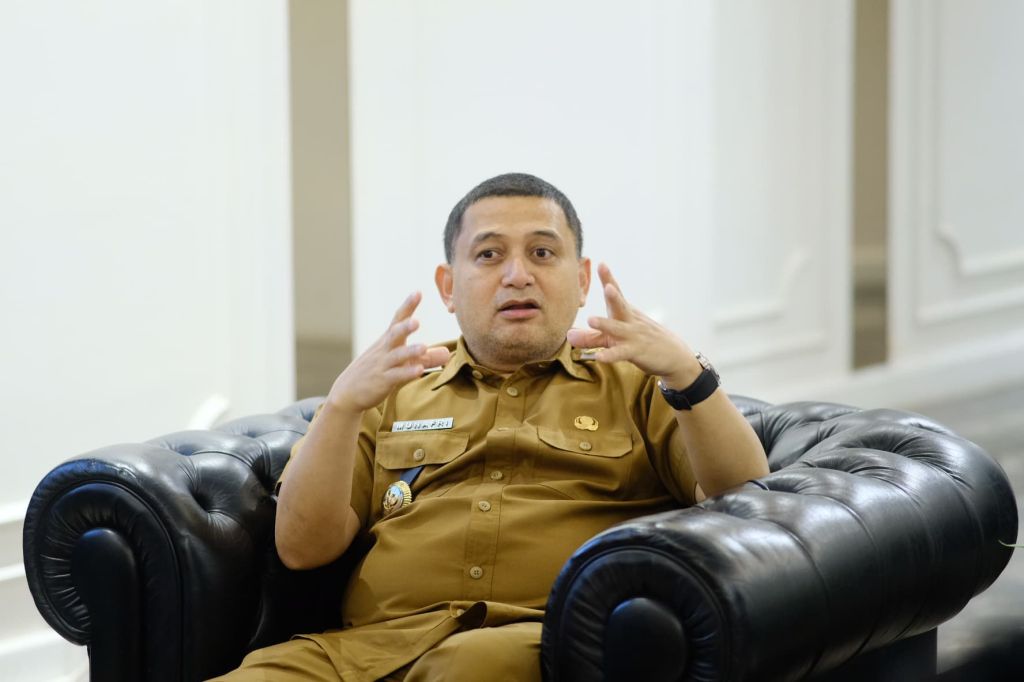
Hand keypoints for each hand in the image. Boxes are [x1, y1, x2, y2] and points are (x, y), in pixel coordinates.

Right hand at [326, 291, 449, 413]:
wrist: (348, 391)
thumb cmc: (377, 371)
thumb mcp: (401, 361)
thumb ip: (426, 358)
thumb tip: (448, 353)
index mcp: (389, 340)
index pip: (398, 319)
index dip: (407, 306)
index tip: (418, 292)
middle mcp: (385, 349)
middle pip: (394, 334)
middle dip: (405, 327)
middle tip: (417, 320)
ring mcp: (383, 365)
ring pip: (397, 356)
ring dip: (410, 351)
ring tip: (423, 347)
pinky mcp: (382, 381)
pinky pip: (396, 376)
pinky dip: (407, 373)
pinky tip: (419, 371)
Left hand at [566, 263, 698, 386]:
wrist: (674, 356)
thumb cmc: (640, 342)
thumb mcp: (615, 338)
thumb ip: (591, 337)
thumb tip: (568, 334)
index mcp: (625, 312)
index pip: (616, 294)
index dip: (609, 278)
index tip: (601, 263)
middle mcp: (629, 321)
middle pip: (620, 305)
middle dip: (613, 294)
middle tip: (606, 285)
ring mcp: (634, 336)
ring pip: (618, 328)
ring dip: (605, 324)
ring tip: (591, 319)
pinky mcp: (636, 352)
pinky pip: (621, 353)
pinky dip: (610, 355)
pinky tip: (599, 357)